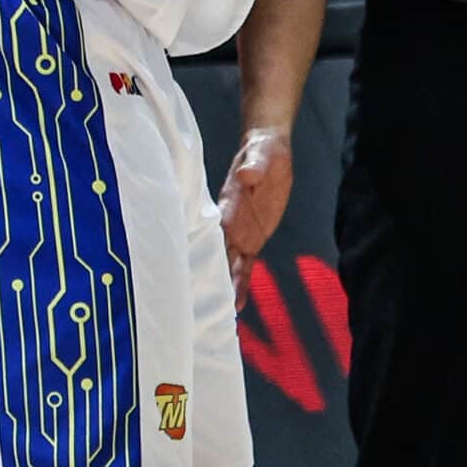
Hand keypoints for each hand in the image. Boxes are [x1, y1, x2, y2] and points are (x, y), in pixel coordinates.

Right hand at [216, 126, 293, 309]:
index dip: (210, 252)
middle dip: (213, 278)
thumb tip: (247, 175)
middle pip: (219, 255)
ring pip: (231, 265)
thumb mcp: (261, 155)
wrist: (267, 152)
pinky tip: (238, 305)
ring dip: (226, 287)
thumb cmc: (261, 151)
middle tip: (202, 305)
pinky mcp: (253, 239)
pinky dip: (242, 283)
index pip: (217, 232)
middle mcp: (229, 223)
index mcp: (228, 205)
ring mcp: (240, 233)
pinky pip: (246, 264)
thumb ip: (253, 167)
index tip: (199, 272)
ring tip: (221, 315)